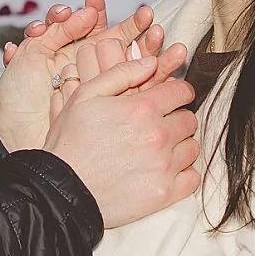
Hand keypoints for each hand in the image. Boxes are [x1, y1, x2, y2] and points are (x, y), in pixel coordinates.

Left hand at [0, 0, 164, 152]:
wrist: (14, 132)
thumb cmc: (18, 94)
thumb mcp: (30, 53)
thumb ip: (55, 30)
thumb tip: (86, 13)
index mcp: (73, 49)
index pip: (92, 25)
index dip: (97, 10)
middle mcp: (94, 66)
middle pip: (124, 41)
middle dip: (137, 28)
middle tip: (148, 18)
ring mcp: (109, 87)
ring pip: (139, 63)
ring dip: (153, 48)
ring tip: (160, 37)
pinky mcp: (119, 108)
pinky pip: (145, 89)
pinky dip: (161, 74)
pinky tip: (173, 59)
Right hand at [46, 42, 201, 228]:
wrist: (61, 190)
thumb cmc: (70, 143)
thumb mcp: (86, 96)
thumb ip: (121, 73)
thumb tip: (152, 62)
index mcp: (142, 108)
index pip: (183, 92)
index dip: (179, 93)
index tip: (173, 100)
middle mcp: (158, 135)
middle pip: (189, 120)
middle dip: (178, 119)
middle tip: (161, 126)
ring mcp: (164, 166)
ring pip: (192, 148)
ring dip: (181, 146)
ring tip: (162, 149)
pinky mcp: (164, 193)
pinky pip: (192, 179)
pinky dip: (184, 174)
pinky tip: (168, 171)